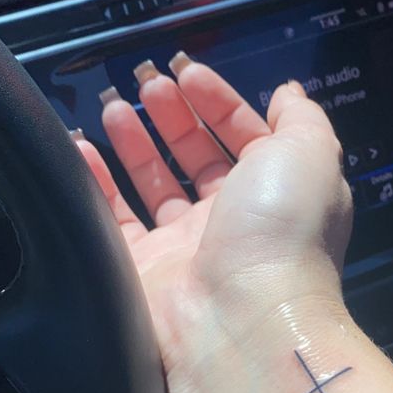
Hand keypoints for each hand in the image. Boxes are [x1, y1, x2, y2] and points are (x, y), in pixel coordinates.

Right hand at [79, 56, 352, 374]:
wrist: (241, 319)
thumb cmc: (281, 230)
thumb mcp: (311, 154)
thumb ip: (302, 118)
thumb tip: (288, 94)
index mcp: (276, 193)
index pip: (245, 137)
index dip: (218, 101)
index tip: (186, 72)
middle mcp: (232, 221)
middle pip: (197, 158)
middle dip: (173, 116)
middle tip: (145, 84)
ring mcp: (185, 249)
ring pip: (155, 186)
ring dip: (134, 143)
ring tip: (113, 109)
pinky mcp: (141, 270)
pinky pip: (113, 220)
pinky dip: (95, 183)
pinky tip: (81, 148)